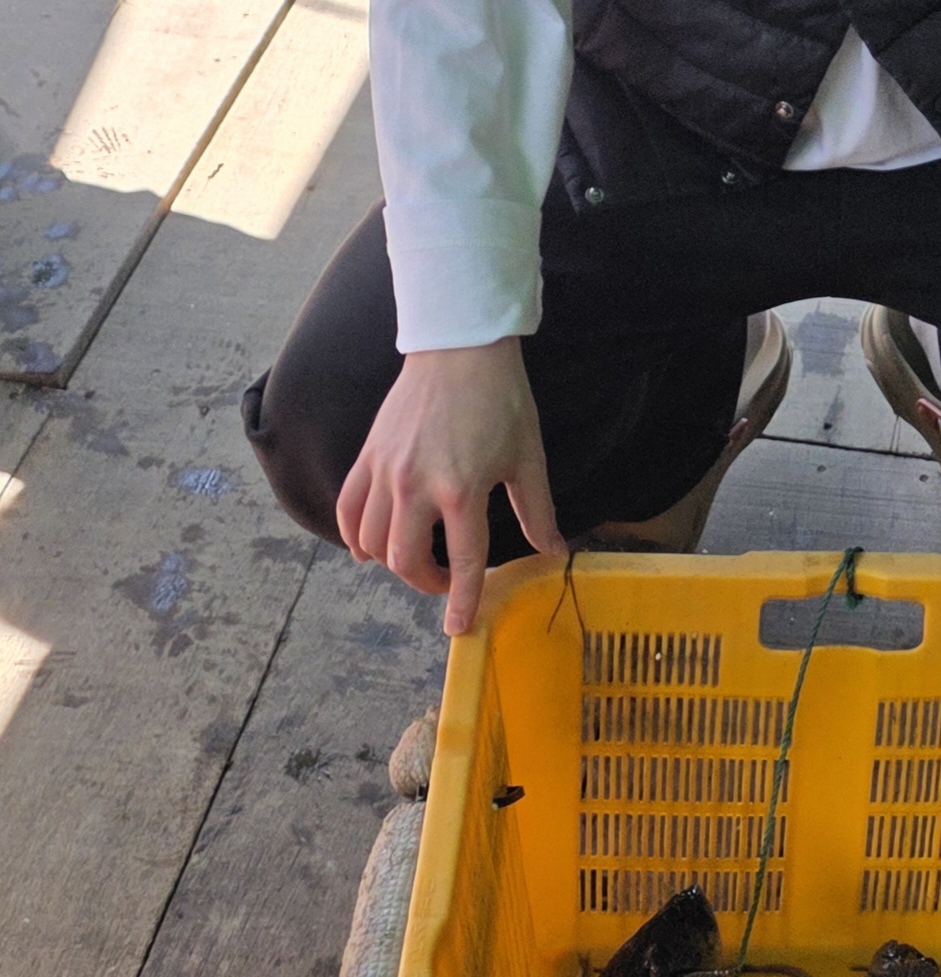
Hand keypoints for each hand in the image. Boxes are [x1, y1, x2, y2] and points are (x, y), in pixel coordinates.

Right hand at [337, 342, 562, 637]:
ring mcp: (386, 472)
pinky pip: (349, 509)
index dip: (463, 600)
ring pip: (372, 542)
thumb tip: (554, 551)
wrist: (459, 348)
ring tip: (416, 561)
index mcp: (462, 489)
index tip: (459, 628)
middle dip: (425, 583)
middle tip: (446, 583)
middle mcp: (416, 486)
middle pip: (406, 560)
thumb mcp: (529, 457)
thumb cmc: (501, 400)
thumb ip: (537, 510)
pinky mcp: (368, 456)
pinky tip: (369, 547)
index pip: (464, 561)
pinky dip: (355, 536)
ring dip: (392, 563)